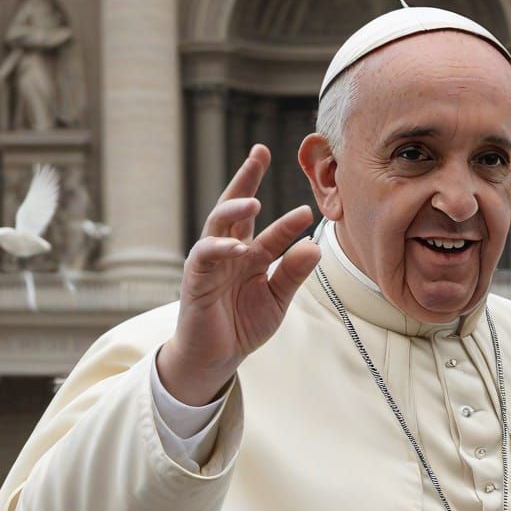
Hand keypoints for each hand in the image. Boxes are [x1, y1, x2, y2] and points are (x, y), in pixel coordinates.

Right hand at [157, 144, 321, 404]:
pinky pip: (205, 255)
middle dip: (245, 178)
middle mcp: (229, 251)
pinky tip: (238, 246)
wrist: (216, 358)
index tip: (308, 206)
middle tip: (259, 152)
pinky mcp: (196, 278)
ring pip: (218, 224)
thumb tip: (315, 247)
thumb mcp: (276, 300)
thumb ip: (292, 274)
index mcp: (250, 254)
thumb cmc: (242, 325)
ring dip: (234, 209)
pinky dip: (220, 248)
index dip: (286, 217)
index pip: (268, 227)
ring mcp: (210, 262)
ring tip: (254, 202)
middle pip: (234, 206)